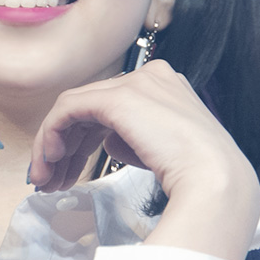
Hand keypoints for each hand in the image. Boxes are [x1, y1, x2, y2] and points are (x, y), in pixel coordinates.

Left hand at [28, 60, 259, 259]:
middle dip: (65, 148)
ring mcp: (135, 83)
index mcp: (165, 88)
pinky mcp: (117, 97)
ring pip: (74, 108)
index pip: (109, 110)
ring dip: (53, 145)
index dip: (82, 143)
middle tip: (49, 181)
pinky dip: (53, 134)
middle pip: (90, 110)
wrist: (214, 181)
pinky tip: (51, 161)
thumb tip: (107, 142)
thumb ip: (133, 140)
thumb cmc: (197, 178)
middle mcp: (149, 78)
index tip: (67, 175)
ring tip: (44, 180)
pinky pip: (69, 109)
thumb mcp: (161, 152)